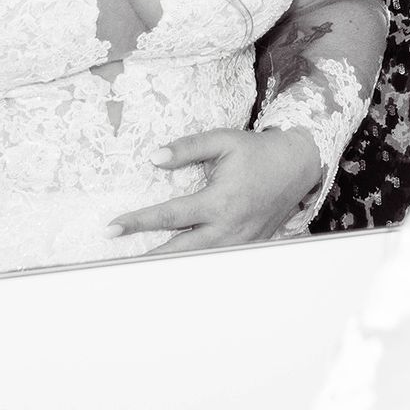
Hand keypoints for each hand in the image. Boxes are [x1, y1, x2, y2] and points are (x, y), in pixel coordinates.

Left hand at [103, 127, 322, 253]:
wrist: (297, 166)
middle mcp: (227, 228)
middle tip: (117, 263)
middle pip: (179, 251)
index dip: (138, 222)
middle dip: (146, 258)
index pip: (169, 216)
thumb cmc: (258, 151)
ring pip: (197, 261)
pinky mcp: (247, 246)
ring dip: (169, 266)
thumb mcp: (223, 141)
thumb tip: (154, 158)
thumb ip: (188, 148)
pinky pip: (216, 259)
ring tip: (138, 268)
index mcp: (219, 202)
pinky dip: (194, 264)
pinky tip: (174, 265)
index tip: (112, 227)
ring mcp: (238, 241)